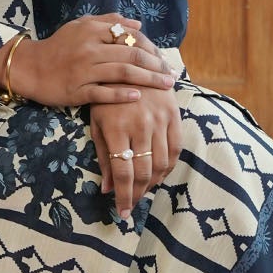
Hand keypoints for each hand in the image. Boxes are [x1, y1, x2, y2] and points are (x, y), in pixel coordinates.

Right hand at [7, 14, 176, 108]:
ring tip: (165, 85)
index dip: (150, 47)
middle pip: (131, 54)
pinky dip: (122, 94)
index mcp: (92, 31)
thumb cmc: (58, 47)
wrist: (30, 67)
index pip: (130, 37)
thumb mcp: (80, 26)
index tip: (164, 58)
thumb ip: (108, 22)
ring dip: (148, 79)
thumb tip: (137, 24)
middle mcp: (90, 49)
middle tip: (172, 74)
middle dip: (156, 65)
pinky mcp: (77, 90)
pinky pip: (103, 93)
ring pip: (122, 73)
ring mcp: (83, 70)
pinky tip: (138, 96)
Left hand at [90, 89, 181, 219]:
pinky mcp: (173, 115)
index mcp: (116, 128)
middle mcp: (140, 126)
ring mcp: (159, 120)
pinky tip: (160, 174)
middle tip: (132, 205)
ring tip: (144, 192)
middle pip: (143, 172)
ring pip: (161, 164)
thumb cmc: (106, 94)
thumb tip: (107, 188)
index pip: (123, 172)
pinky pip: (175, 148)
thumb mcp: (97, 122)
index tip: (122, 212)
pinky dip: (169, 166)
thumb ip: (104, 155)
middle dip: (137, 194)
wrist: (129, 60)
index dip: (123, 196)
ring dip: (153, 183)